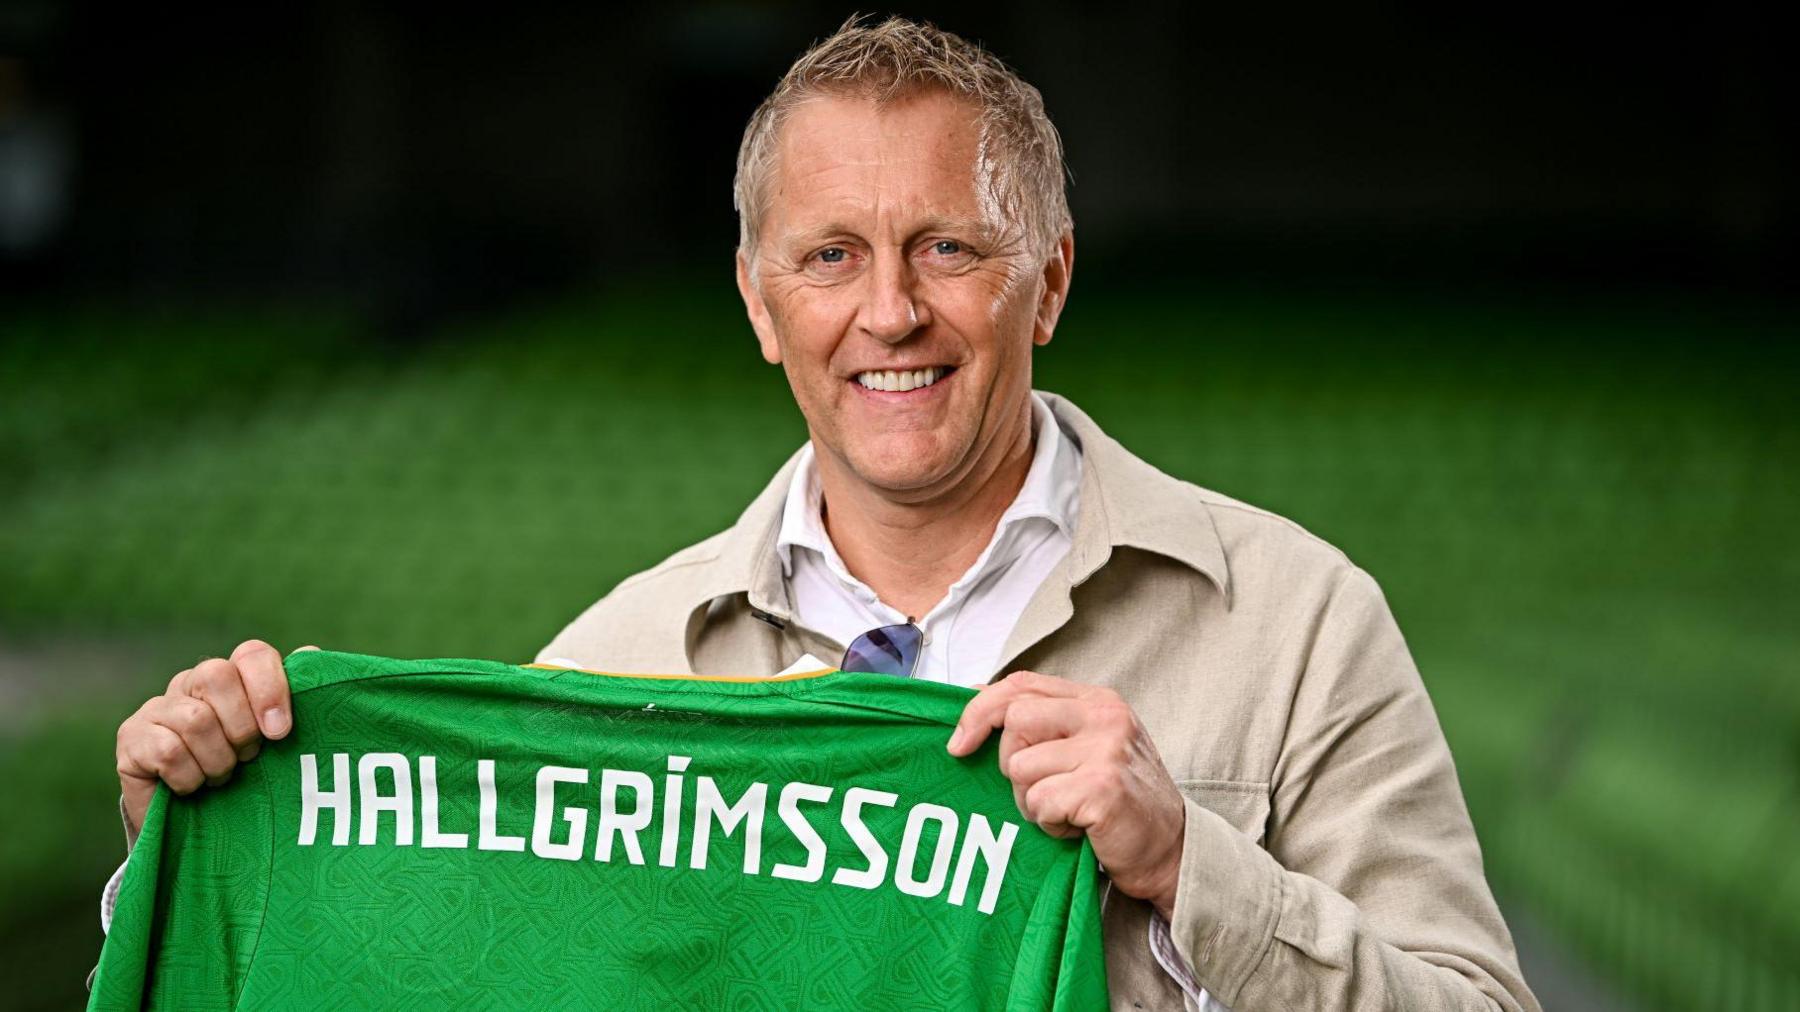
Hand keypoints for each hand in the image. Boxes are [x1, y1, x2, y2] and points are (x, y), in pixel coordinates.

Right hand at [115, 640, 314, 839]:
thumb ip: (298, 700)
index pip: (251, 654)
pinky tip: (192, 787)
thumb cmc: (247, 776)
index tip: (280, 732)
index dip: (270, 688)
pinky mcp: (131, 737)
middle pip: (217, 675)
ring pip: (195, 719)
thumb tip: (311, 652)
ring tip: (221, 776)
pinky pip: (168, 751)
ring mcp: (157, 708)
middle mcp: (191, 683)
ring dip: (217, 760)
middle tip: (247, 758)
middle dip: (241, 727)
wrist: (195, 824)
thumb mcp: (276, 743)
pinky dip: (190, 778)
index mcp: (233, 676)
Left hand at [946, 669, 1187, 916]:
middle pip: (1014, 722)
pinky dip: (1049, 824)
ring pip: (1020, 768)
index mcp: (1097, 700)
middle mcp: (1104, 717)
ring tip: (1067, 811)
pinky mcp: (1102, 788)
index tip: (959, 743)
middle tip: (1041, 792)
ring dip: (1032, 802)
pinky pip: (1039, 802)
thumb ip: (1043, 721)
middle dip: (1011, 766)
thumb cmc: (1120, 801)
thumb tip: (975, 698)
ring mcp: (1106, 750)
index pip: (1020, 685)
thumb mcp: (1087, 746)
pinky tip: (1077, 828)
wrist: (1170, 850)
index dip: (979, 710)